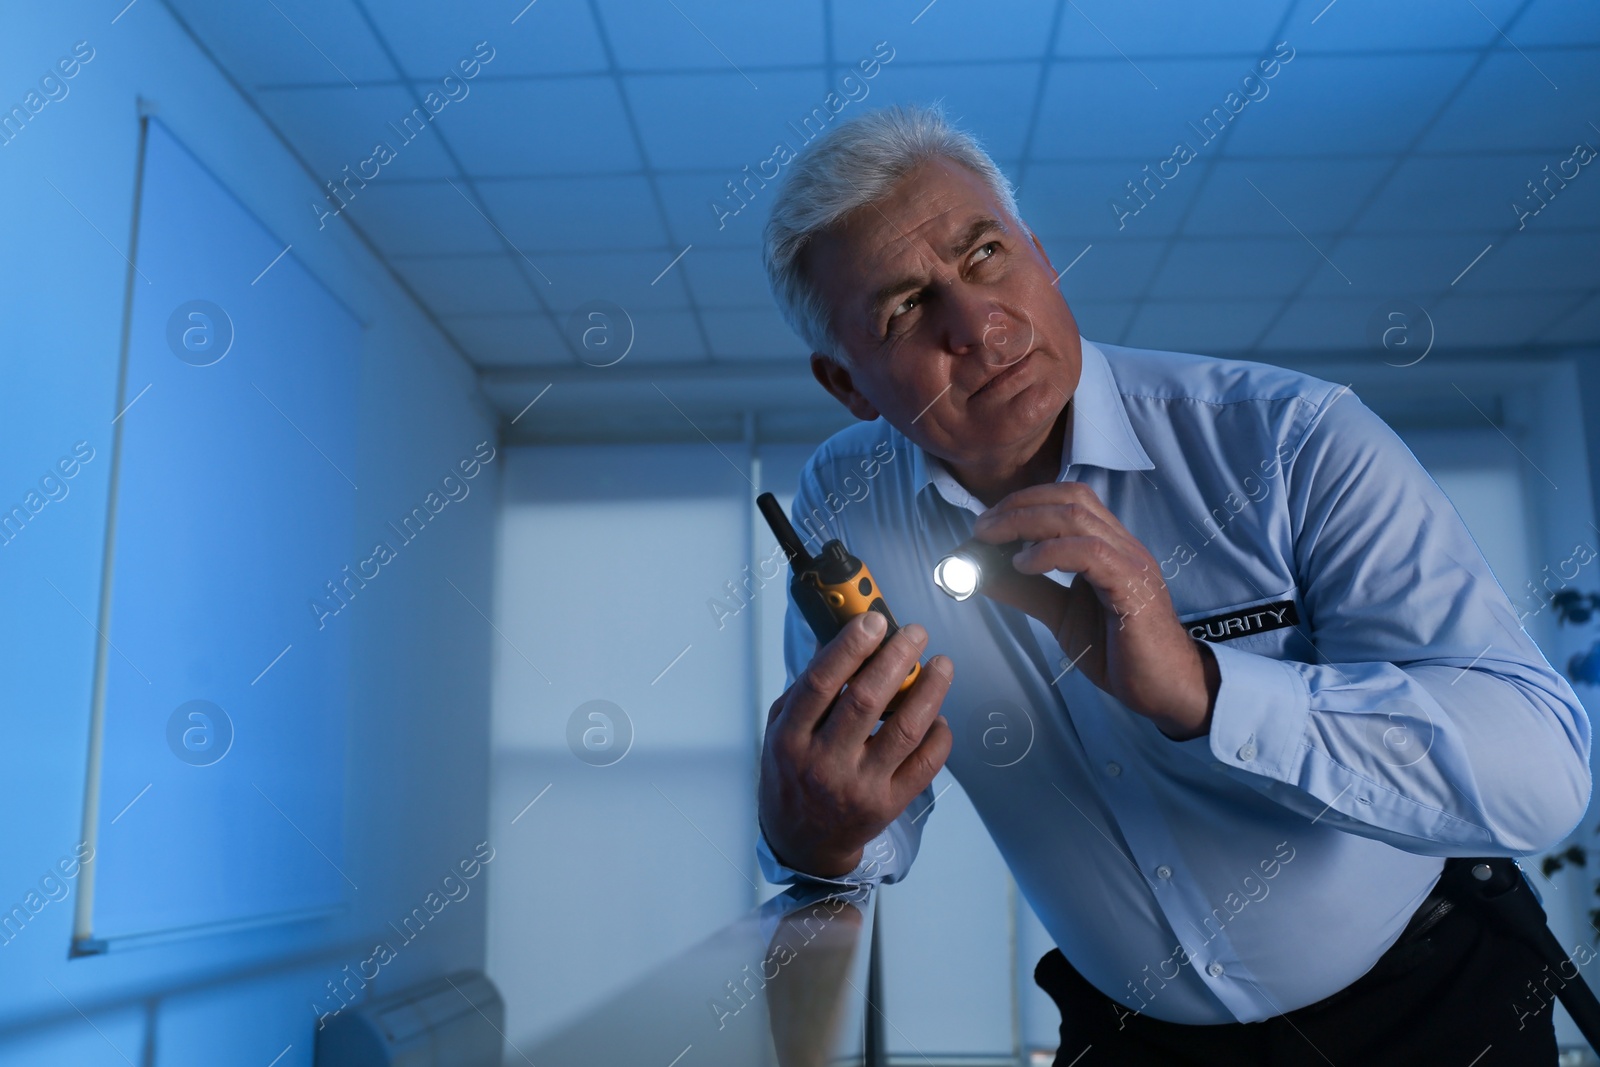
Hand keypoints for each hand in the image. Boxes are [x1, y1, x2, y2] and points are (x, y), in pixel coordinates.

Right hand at [759, 612, 953, 878]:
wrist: (803, 840)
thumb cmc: (792, 773)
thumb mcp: (782, 729)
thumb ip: (808, 687)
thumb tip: (840, 633)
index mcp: (790, 739)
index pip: (820, 684)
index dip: (849, 647)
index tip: (874, 619)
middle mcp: (823, 764)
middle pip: (866, 702)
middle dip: (896, 659)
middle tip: (917, 633)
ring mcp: (859, 787)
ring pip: (905, 731)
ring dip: (929, 691)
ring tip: (942, 665)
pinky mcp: (889, 805)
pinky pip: (925, 765)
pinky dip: (939, 734)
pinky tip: (939, 714)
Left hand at [971, 482, 1218, 738]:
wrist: (1167, 688)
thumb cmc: (1119, 651)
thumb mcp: (1062, 615)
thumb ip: (1028, 591)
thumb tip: (981, 573)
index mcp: (1109, 545)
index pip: (1068, 498)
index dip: (1024, 501)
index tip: (986, 522)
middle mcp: (1122, 545)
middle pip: (1070, 497)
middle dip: (1018, 505)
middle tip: (980, 527)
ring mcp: (1130, 562)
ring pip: (1077, 517)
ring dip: (1025, 521)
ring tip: (992, 540)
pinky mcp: (1132, 588)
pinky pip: (1089, 553)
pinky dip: (1048, 552)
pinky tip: (1023, 565)